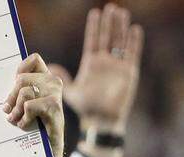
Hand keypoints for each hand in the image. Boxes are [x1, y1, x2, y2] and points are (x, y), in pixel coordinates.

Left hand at [1, 53, 64, 156]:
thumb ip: (17, 92)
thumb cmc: (33, 126)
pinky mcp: (54, 107)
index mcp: (44, 79)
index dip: (20, 68)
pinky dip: (24, 117)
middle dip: (11, 97)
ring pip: (24, 92)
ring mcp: (55, 93)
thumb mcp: (22, 105)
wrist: (49, 149)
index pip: (34, 60)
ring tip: (17, 119)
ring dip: (16, 109)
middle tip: (10, 111)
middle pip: (21, 79)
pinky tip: (25, 124)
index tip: (12, 83)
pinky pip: (29, 105)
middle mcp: (52, 82)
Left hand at [56, 3, 142, 132]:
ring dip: (121, 27)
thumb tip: (49, 66)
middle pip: (108, 37)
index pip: (93, 40)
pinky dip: (134, 41)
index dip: (94, 27)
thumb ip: (63, 77)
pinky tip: (134, 29)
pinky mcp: (129, 72)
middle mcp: (105, 62)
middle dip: (109, 23)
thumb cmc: (86, 107)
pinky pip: (132, 53)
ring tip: (121, 12)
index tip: (94, 13)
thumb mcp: (71, 91)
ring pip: (120, 42)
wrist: (102, 119)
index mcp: (91, 64)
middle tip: (110, 7)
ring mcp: (118, 66)